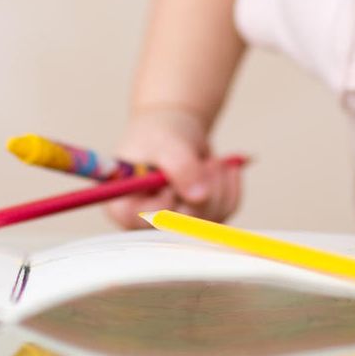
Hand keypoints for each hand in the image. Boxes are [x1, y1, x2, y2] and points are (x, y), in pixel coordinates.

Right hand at [103, 105, 242, 228]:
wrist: (176, 129)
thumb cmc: (160, 132)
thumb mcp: (167, 142)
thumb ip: (179, 167)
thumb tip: (200, 197)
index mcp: (124, 207)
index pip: (145, 222)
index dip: (167, 203)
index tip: (173, 182)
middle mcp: (147, 222)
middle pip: (182, 225)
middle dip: (203, 190)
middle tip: (208, 162)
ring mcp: (175, 224)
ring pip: (209, 220)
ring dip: (219, 186)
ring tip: (213, 161)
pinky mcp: (199, 220)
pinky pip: (225, 212)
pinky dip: (230, 188)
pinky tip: (226, 169)